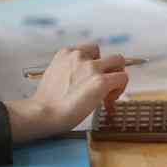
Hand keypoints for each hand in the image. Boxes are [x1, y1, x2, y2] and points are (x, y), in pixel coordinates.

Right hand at [5, 44, 127, 142]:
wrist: (43, 114)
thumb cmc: (47, 102)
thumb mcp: (56, 75)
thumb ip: (71, 70)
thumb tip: (85, 80)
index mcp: (66, 53)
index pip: (92, 51)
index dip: (96, 66)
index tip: (91, 82)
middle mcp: (79, 56)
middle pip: (108, 55)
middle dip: (110, 71)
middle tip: (103, 89)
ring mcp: (91, 67)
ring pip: (119, 62)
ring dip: (117, 77)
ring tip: (107, 95)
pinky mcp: (101, 81)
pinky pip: (123, 78)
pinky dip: (120, 89)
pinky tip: (109, 102)